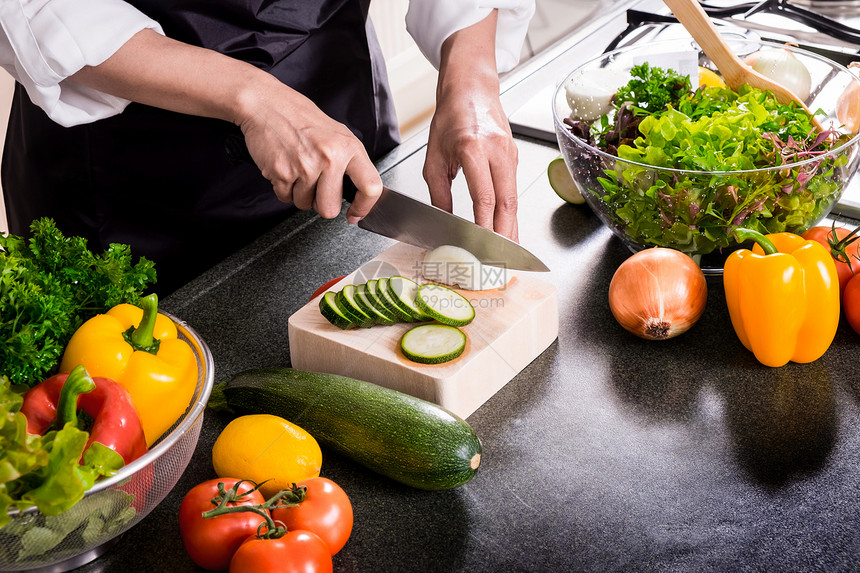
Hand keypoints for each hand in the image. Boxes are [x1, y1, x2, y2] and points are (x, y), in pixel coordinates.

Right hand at [237, 75, 382, 221]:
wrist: (266, 104)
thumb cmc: (300, 117)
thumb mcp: (337, 133)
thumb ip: (349, 161)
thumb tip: (359, 191)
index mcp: (349, 147)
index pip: (370, 186)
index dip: (364, 207)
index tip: (356, 213)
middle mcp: (330, 158)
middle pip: (329, 209)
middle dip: (320, 203)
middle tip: (315, 185)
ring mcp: (305, 167)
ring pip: (304, 204)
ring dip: (299, 193)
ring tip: (297, 167)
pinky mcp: (282, 172)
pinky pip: (285, 198)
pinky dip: (283, 188)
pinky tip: (285, 166)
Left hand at [423, 11, 518, 240]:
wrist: (472, 90)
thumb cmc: (450, 120)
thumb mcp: (434, 157)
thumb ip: (438, 192)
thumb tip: (444, 222)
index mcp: (473, 148)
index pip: (484, 196)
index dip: (485, 224)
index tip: (481, 246)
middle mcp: (497, 151)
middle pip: (507, 202)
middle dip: (505, 234)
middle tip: (501, 259)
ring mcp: (510, 154)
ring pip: (514, 199)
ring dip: (512, 227)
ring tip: (508, 251)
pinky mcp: (515, 158)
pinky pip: (513, 190)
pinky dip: (510, 212)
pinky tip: (506, 228)